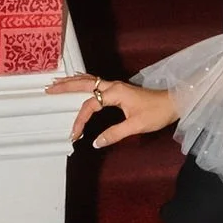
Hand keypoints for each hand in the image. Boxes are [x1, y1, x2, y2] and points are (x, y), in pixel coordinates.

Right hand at [48, 72, 178, 148]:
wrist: (173, 102)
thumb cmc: (156, 113)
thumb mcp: (136, 125)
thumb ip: (114, 133)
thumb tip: (95, 142)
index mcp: (115, 92)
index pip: (90, 105)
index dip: (80, 120)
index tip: (75, 135)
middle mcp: (113, 86)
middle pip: (84, 84)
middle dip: (66, 87)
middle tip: (49, 89)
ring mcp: (115, 86)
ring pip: (89, 80)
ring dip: (73, 82)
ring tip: (57, 83)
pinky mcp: (118, 89)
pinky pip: (95, 83)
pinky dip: (83, 82)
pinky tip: (78, 83)